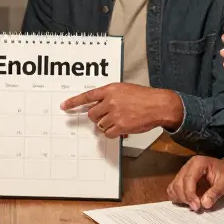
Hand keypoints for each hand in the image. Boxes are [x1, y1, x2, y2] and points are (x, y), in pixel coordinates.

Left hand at [60, 83, 182, 136]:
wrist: (158, 105)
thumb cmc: (144, 97)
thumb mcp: (124, 90)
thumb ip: (109, 96)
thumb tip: (97, 108)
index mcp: (110, 90)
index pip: (87, 96)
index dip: (74, 102)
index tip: (64, 106)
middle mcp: (110, 101)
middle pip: (92, 114)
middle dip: (97, 117)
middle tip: (108, 116)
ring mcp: (114, 114)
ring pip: (99, 125)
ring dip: (107, 125)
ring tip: (120, 120)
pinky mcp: (120, 126)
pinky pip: (107, 133)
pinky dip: (113, 133)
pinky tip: (122, 127)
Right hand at [168, 156, 223, 210]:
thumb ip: (215, 192)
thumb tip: (205, 203)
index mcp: (199, 162)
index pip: (188, 178)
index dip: (190, 194)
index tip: (196, 206)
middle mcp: (188, 166)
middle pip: (179, 183)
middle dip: (185, 198)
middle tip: (196, 208)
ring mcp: (184, 172)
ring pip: (174, 186)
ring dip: (180, 198)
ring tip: (193, 205)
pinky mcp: (182, 180)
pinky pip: (173, 189)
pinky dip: (177, 197)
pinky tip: (186, 203)